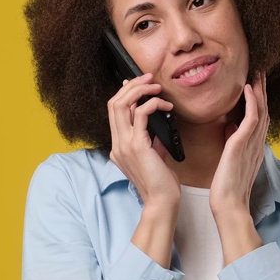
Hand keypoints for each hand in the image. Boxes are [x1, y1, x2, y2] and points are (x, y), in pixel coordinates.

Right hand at [107, 74, 180, 207]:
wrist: (162, 201)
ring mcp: (124, 145)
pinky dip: (153, 104)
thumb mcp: (155, 156)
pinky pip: (141, 114)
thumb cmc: (161, 182)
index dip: (125, 93)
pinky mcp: (137, 146)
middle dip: (132, 86)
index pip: (114, 111)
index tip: (139, 84)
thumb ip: (152, 139)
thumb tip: (159, 122)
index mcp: (118, 146)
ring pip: (121, 105)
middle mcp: (117, 144)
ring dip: (140, 90)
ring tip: (156, 87)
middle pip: (114, 103)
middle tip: (149, 79)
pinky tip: (165, 105)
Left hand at [211, 74, 268, 263]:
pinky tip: (248, 89)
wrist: (229, 206)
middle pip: (264, 111)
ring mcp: (252, 144)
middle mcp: (257, 144)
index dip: (259, 100)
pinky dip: (251, 102)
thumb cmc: (227, 189)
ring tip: (257, 73)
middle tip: (260, 71)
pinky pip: (251, 119)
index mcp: (254, 148)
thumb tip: (230, 128)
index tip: (256, 84)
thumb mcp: (231, 161)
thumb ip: (234, 143)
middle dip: (262, 90)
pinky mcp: (243, 145)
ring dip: (259, 91)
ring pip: (261, 111)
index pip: (259, 118)